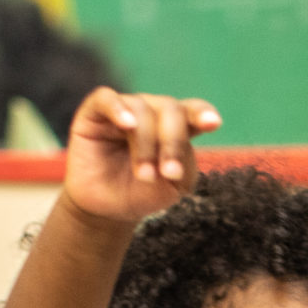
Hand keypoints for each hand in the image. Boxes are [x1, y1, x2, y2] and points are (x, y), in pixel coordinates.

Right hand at [63, 87, 220, 223]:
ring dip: (146, 145)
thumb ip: (183, 165)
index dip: (202, 113)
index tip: (213, 123)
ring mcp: (124, 109)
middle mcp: (151, 112)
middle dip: (172, 142)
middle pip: (170, 109)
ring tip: (145, 176)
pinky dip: (118, 109)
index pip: (192, 112)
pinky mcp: (94, 113)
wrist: (106, 209)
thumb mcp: (172, 187)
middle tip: (170, 174)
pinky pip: (106, 98)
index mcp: (176, 128)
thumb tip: (175, 148)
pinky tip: (128, 124)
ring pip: (141, 109)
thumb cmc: (142, 194)